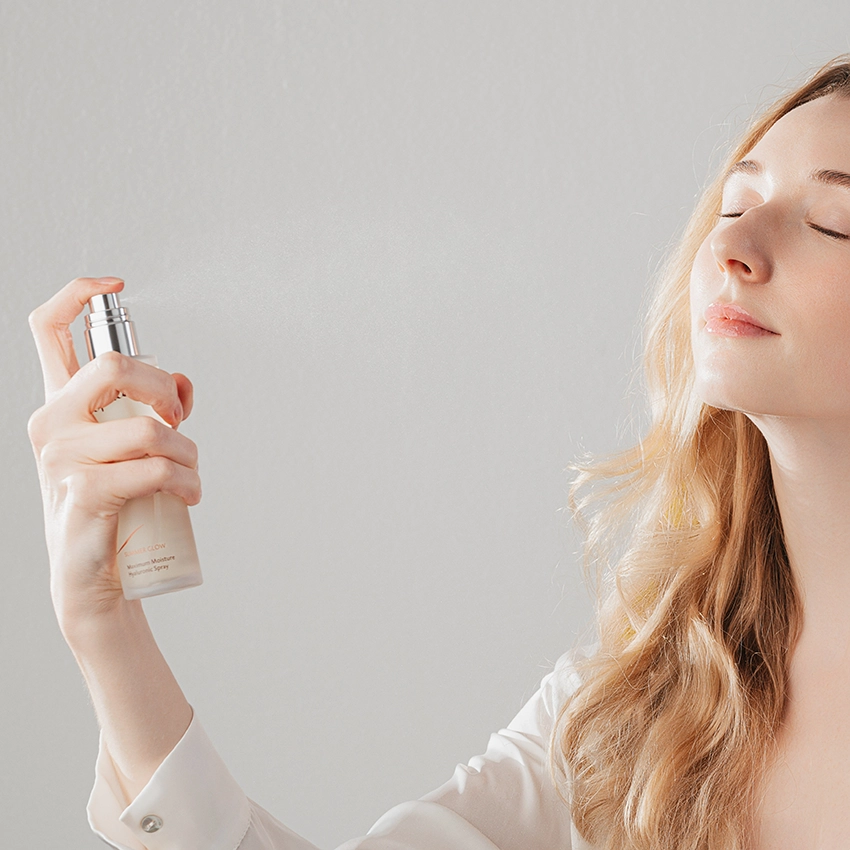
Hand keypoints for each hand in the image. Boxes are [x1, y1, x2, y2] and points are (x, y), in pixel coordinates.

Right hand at [27, 277, 200, 632]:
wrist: (94, 577)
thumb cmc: (117, 505)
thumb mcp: (132, 448)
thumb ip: (155, 409)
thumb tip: (185, 383)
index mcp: (59, 403)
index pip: (45, 329)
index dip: (77, 294)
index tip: (116, 285)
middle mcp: (51, 421)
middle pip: (112, 364)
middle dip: (164, 388)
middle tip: (179, 420)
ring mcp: (62, 457)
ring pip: (148, 427)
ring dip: (189, 451)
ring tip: (191, 473)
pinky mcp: (85, 492)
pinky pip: (156, 468)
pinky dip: (188, 479)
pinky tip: (189, 494)